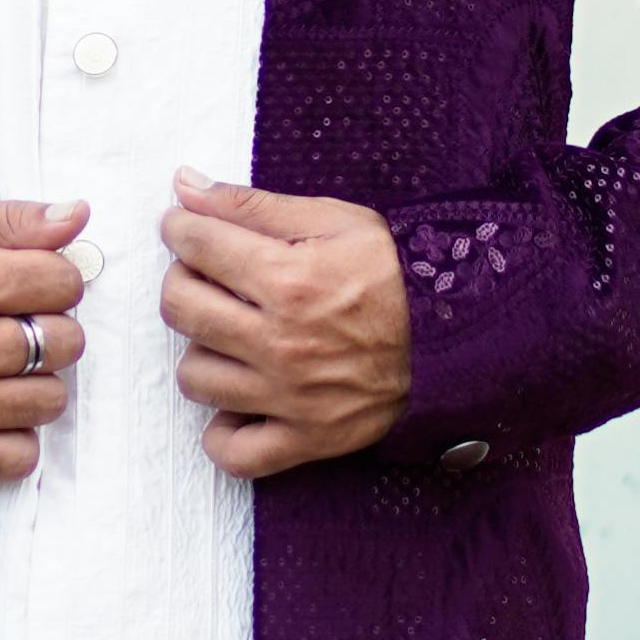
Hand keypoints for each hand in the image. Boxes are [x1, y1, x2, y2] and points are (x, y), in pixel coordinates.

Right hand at [0, 193, 89, 483]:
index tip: (29, 283)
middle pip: (63, 343)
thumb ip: (10, 218)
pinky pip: (17, 458)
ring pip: (48, 401)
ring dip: (35, 383)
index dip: (54, 277)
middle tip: (14, 326)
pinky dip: (13, 438)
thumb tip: (77, 218)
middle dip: (49, 328)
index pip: (61, 282)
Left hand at [159, 176, 410, 476]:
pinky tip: (237, 401)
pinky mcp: (307, 440)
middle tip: (205, 276)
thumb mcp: (334, 219)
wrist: (460, 334)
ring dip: (202, 351)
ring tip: (229, 336)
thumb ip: (252, 205)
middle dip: (182, 280)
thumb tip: (183, 186)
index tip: (185, 228)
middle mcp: (281, 342)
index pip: (195, 246)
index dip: (180, 228)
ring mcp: (291, 398)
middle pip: (180, 309)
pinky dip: (224, 432)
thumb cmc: (395, 272)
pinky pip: (234, 453)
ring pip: (195, 378)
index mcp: (287, 280)